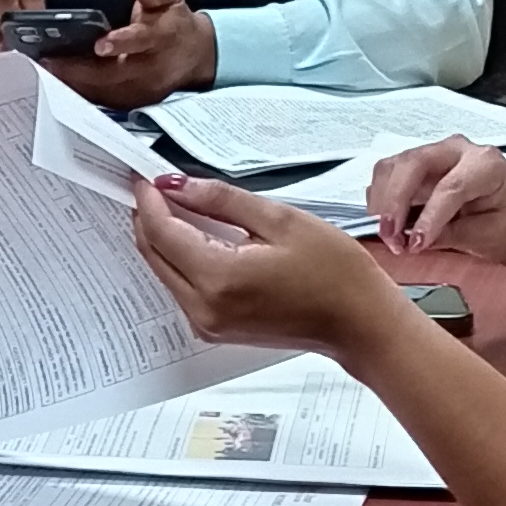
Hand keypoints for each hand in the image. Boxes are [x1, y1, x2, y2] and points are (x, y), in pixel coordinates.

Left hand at [50, 0, 212, 108]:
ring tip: (49, 69)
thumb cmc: (174, 24)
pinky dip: (82, 91)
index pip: (142, 40)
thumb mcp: (171, 0)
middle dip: (81, 68)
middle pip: (114, 73)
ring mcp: (142, 90)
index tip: (101, 44)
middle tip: (50, 60)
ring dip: (76, 82)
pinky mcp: (133, 102)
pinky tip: (61, 80)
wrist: (194, 56)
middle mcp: (152, 69)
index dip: (122, 42)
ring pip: (106, 91)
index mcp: (162, 39)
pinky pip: (104, 101)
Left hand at [131, 169, 427, 367]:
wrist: (360, 324)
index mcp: (218, 278)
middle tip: (157, 185)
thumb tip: (178, 185)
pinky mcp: (215, 330)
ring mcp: (207, 324)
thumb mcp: (280, 220)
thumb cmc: (335, 274)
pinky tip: (195, 236)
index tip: (146, 176)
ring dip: (163, 238)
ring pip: (163, 272)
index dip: (149, 199)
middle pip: (153, 254)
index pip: (162, 232)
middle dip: (149, 216)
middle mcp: (204, 308)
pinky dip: (180, 259)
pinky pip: (181, 288)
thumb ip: (222, 200)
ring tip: (177, 204)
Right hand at [365, 138, 505, 274]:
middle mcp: (456, 151)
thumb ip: (451, 234)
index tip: (415, 244)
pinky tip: (387, 225)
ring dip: (382, 202)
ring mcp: (432, 155)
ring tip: (388, 235)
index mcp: (485, 164)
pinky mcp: (414, 166)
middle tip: (390, 236)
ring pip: (392, 167)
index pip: (450, 186)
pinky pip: (386, 175)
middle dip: (394, 202)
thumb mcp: (488, 235)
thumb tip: (414, 239)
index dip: (429, 216)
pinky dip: (380, 201)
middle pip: (412, 164)